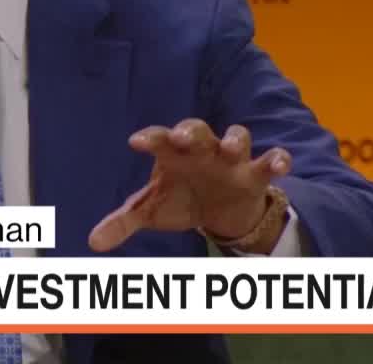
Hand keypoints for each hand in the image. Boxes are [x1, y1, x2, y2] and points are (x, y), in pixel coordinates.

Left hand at [88, 118, 289, 253]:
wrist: (220, 210)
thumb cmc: (180, 199)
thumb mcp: (151, 211)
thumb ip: (122, 223)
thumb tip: (92, 242)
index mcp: (172, 153)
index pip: (159, 139)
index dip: (150, 138)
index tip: (135, 142)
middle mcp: (201, 150)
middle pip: (196, 129)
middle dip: (190, 131)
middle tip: (181, 137)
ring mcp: (230, 159)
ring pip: (236, 137)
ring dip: (235, 141)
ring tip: (232, 149)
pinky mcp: (255, 174)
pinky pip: (269, 160)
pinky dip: (277, 159)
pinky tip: (280, 164)